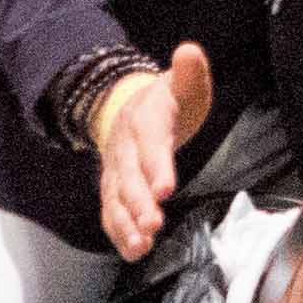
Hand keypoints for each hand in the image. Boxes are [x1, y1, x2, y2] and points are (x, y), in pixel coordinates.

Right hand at [91, 41, 212, 260]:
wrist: (127, 106)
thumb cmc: (166, 101)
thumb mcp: (182, 84)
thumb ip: (189, 73)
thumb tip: (190, 51)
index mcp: (145, 120)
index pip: (151, 143)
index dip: (156, 165)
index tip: (165, 187)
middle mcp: (125, 148)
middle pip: (130, 177)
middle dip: (139, 202)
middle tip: (153, 224)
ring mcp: (115, 170)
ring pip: (116, 198)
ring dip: (127, 223)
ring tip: (141, 245)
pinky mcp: (113, 188)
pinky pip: (112, 211)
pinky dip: (120, 232)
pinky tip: (133, 251)